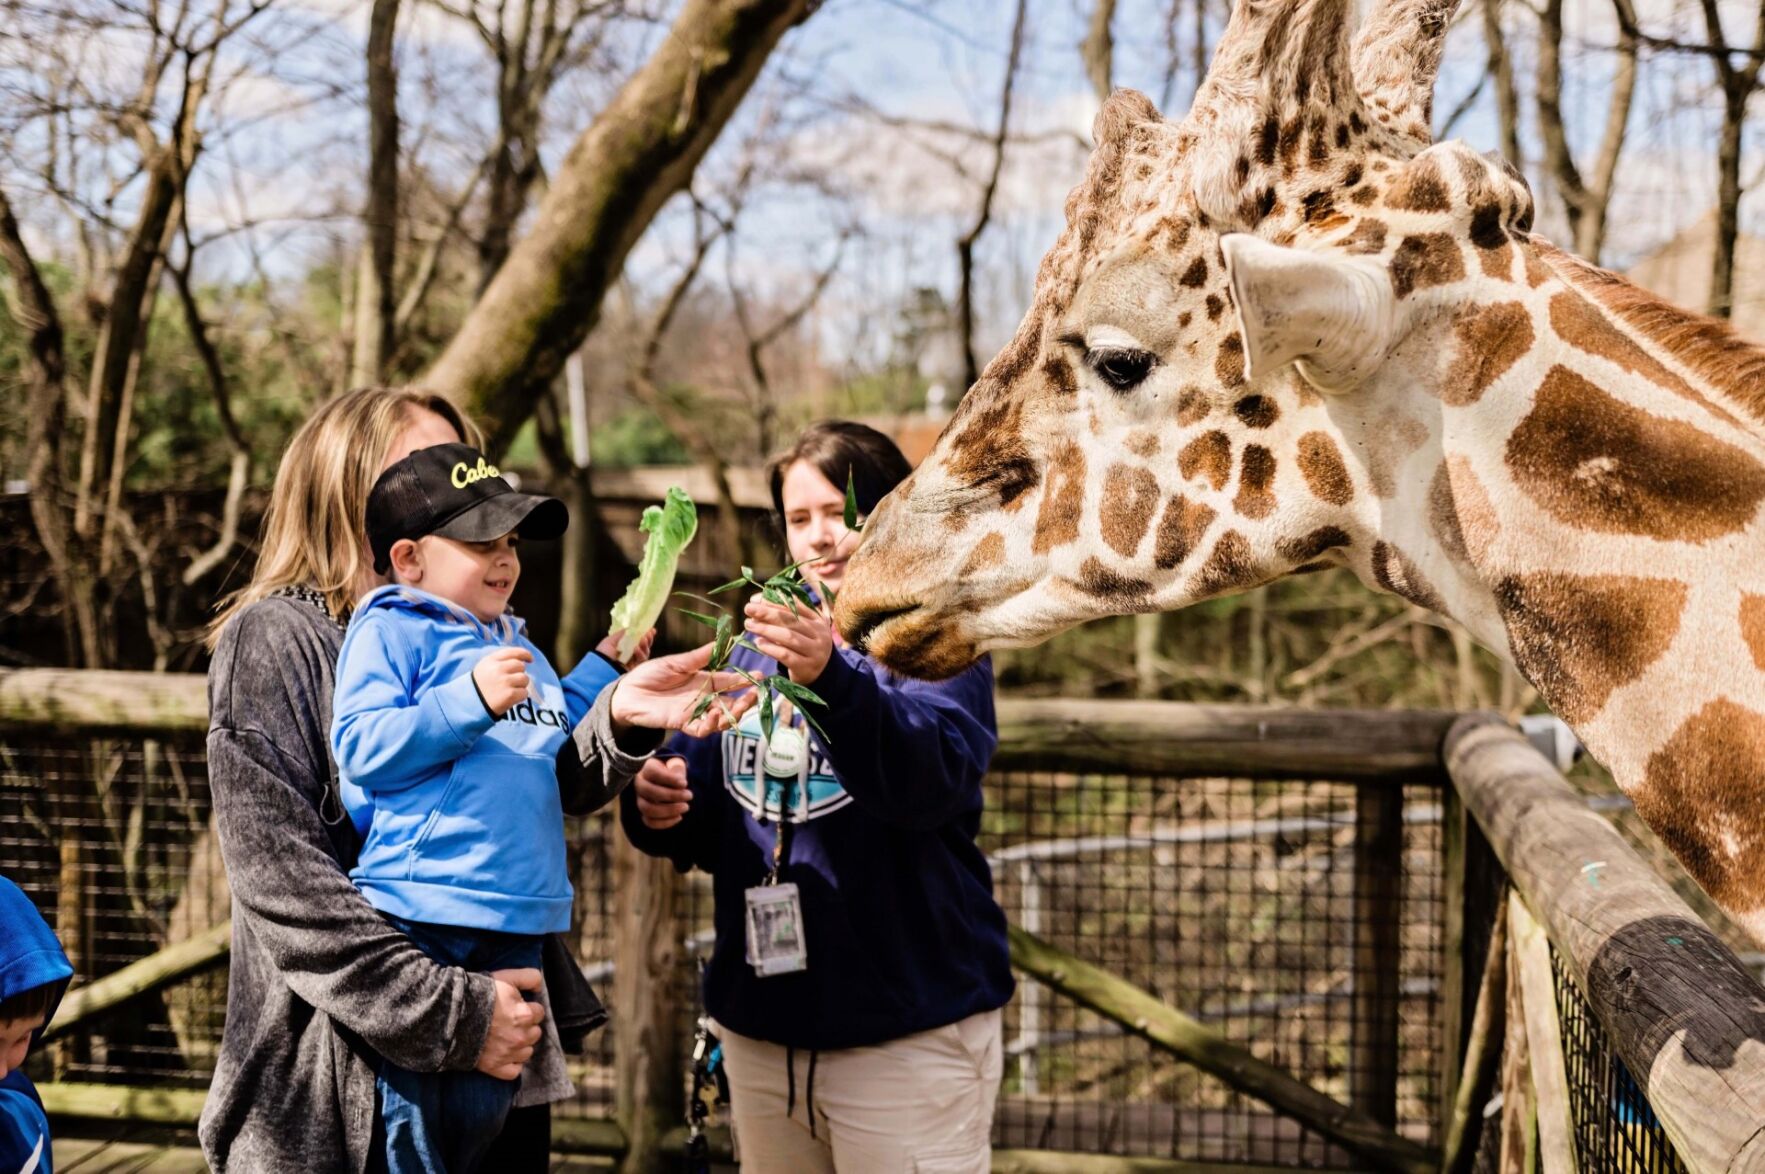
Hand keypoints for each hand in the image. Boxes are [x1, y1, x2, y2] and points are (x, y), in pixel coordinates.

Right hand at [472, 647, 531, 716]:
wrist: (470, 705)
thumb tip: (522, 659)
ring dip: (521, 685)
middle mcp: (498, 669)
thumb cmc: (480, 685)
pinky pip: (525, 692)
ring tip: (510, 690)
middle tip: (511, 681)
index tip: (530, 659)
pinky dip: (520, 696)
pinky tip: (510, 698)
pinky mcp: (509, 695)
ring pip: (525, 679)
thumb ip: (500, 660)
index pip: (514, 652)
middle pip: (521, 666)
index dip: (525, 654)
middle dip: (519, 673)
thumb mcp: (485, 667)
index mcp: (491, 660)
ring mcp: (504, 682)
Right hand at [475, 967, 543, 1079]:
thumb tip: (539, 987)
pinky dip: (511, 1064)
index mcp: (525, 1015)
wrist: (451, 1015)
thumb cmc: (479, 993)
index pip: (539, 1013)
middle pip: (535, 1033)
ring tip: (504, 1036)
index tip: (514, 1007)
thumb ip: (529, 977)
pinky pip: (514, 1071)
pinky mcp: (495, 1067)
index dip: (527, 1008)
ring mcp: (508, 1054)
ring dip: (520, 1045)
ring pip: (527, 1052)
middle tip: (508, 1021)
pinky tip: (503, 1054)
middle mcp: (520, 1037)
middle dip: (525, 1027)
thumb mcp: (506, 977)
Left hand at [598, 627, 655, 669]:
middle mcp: (630, 654)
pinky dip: (641, 654)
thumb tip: (631, 627)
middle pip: (644, 646)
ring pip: (645, 653)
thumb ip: (621, 634)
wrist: (599, 667)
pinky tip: (636, 649)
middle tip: (650, 633)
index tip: (650, 629)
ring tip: (644, 639)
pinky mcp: (635, 669)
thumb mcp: (610, 640)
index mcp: (625, 647)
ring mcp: (633, 662)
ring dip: (645, 645)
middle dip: (648, 639)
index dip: (644, 634)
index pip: (638, 640)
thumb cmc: (603, 654)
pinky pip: (642, 661)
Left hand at [609, 643, 756, 737]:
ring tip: (741, 704)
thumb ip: (699, 656)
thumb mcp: (677, 662)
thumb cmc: (649, 674)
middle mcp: (703, 698)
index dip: (744, 679)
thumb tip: (722, 641)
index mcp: (704, 680)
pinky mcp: (683, 724)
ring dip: (733, 714)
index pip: (729, 681)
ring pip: (721, 718)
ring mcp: (695, 712)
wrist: (627, 692)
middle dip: (746, 700)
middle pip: (730, 703)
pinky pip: (702, 729)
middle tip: (755, 693)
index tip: (760, 676)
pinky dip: (711, 725)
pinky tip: (715, 715)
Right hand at [633, 755, 690, 828]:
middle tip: (689, 795)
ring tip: (686, 807)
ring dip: (668, 810)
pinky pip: (650, 822)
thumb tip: (678, 777)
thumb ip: (677, 767)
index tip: (685, 783)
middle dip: (672, 795)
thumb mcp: (675, 765)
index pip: (653, 773)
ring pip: (647, 809)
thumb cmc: (673, 772)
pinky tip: (679, 817)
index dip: (669, 779)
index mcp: (646, 769)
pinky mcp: (644, 814)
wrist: (668, 783)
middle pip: (649, 791)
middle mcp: (640, 784)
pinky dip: (665, 822)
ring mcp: (640, 800)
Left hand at [745, 595, 833, 685]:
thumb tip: (757, 600)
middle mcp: (821, 634)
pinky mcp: (806, 667)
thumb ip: (782, 613)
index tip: (754, 599)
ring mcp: (815, 651)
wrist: (819, 673)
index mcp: (819, 619)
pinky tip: (758, 643)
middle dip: (768, 613)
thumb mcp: (799, 628)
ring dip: (766, 630)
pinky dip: (771, 648)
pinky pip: (786, 655)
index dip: (774, 600)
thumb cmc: (803, 645)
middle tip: (748, 608)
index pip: (796, 605)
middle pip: (791, 620)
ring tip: (749, 625)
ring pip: (789, 637)